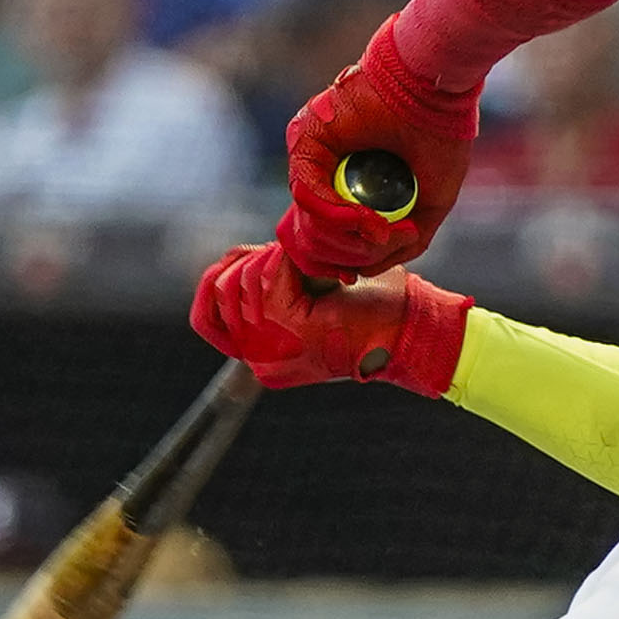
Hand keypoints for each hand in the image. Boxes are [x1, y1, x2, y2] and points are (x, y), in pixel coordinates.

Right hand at [188, 245, 468, 398]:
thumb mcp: (310, 299)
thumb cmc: (374, 309)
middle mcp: (260, 360)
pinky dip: (286, 258)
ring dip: (272, 259)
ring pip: (242, 280)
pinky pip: (266, 275)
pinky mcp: (290, 329)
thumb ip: (269, 288)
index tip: (253, 258)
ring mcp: (271, 349)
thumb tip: (232, 261)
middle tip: (293, 261)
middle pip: (222, 289)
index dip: (221, 276)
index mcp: (262, 358)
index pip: (205, 315)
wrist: (412, 331)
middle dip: (251, 262)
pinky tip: (309, 264)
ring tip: (306, 266)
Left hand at [273, 17, 475, 285]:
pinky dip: (336, 216)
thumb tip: (368, 269)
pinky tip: (366, 218)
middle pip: (314, 237)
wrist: (437, 92)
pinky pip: (308, 195)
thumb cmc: (440, 137)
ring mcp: (312, 157)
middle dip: (347, 255)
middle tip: (383, 246)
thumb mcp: (430, 205)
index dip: (344, 261)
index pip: (329, 238)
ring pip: (308, 222)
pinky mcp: (305, 141)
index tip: (361, 272)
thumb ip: (402, 241)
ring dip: (345, 239)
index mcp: (349, 185)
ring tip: (381, 232)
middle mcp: (325, 172)